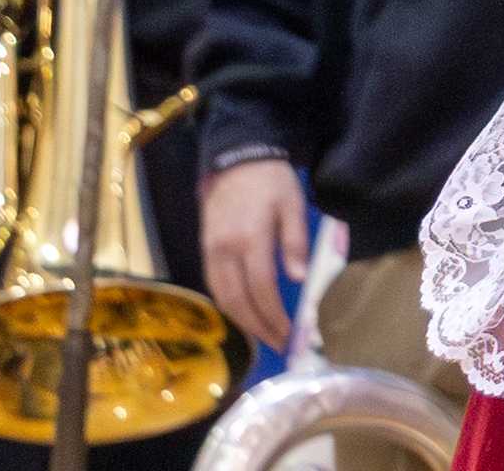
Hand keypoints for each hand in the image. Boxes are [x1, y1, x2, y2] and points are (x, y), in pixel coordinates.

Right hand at [200, 154, 313, 355]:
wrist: (234, 159)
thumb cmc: (271, 181)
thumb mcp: (292, 204)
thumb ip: (295, 242)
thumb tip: (299, 280)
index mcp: (250, 239)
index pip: (262, 289)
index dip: (275, 316)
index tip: (291, 334)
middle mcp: (225, 251)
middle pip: (238, 301)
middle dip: (259, 328)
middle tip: (280, 344)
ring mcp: (211, 252)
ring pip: (223, 298)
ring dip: (243, 322)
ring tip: (266, 335)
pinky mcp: (205, 250)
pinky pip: (215, 287)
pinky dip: (230, 306)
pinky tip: (246, 313)